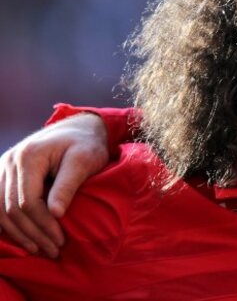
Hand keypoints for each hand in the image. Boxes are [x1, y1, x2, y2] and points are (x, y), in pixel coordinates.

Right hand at [0, 113, 108, 257]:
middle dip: (33, 233)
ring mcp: (3, 167)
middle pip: (12, 209)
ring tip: (41, 248)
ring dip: (19, 233)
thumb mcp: (84, 160)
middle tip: (54, 250)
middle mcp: (10, 161)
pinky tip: (25, 238)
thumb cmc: (86, 144)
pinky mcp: (4, 175)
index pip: (28, 201)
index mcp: (28, 156)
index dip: (43, 225)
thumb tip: (55, 213)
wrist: (79, 129)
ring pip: (0, 210)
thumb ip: (68, 185)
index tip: (60, 240)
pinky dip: (9, 224)